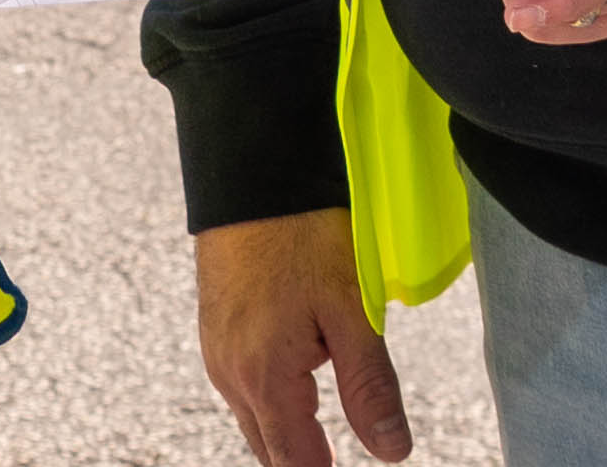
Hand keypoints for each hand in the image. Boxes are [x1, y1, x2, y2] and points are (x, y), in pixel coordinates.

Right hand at [193, 210, 410, 466]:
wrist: (251, 169)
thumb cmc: (301, 230)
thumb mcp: (351, 309)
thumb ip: (370, 387)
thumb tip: (391, 451)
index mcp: (263, 378)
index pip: (295, 464)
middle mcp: (230, 372)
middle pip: (270, 449)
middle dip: (305, 461)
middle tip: (340, 457)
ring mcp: (217, 348)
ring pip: (255, 416)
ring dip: (290, 429)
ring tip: (327, 430)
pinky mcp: (215, 325)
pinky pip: (242, 383)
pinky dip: (274, 396)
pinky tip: (302, 377)